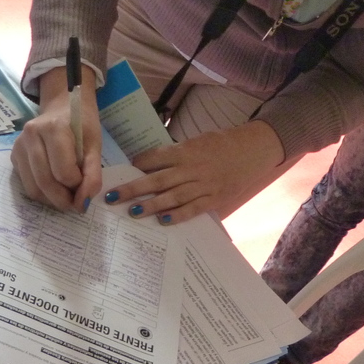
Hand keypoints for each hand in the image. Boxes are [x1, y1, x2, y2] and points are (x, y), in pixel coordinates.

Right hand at [12, 66, 102, 211]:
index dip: (77, 185)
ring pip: (33, 189)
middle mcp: (30, 136)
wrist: (63, 106)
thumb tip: (84, 203)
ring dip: (52, 201)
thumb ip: (93, 174)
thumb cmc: (81, 124)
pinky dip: (42, 194)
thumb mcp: (94, 145)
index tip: (86, 184)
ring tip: (67, 197)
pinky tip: (55, 189)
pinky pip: (27, 185)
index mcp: (53, 128)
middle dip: (63, 200)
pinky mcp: (14, 156)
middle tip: (77, 204)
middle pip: (45, 182)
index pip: (63, 172)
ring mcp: (18, 146)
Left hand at [104, 120, 286, 223]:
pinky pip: (192, 209)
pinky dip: (177, 215)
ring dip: (151, 204)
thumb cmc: (220, 145)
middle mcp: (192, 169)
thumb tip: (150, 165)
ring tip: (132, 211)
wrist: (252, 151)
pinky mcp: (213, 199)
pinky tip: (162, 221)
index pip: (156, 158)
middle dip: (133, 188)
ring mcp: (203, 185)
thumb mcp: (196, 142)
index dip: (138, 165)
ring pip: (172, 196)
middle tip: (112, 196)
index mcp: (185, 151)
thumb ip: (176, 154)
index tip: (124, 171)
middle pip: (157, 179)